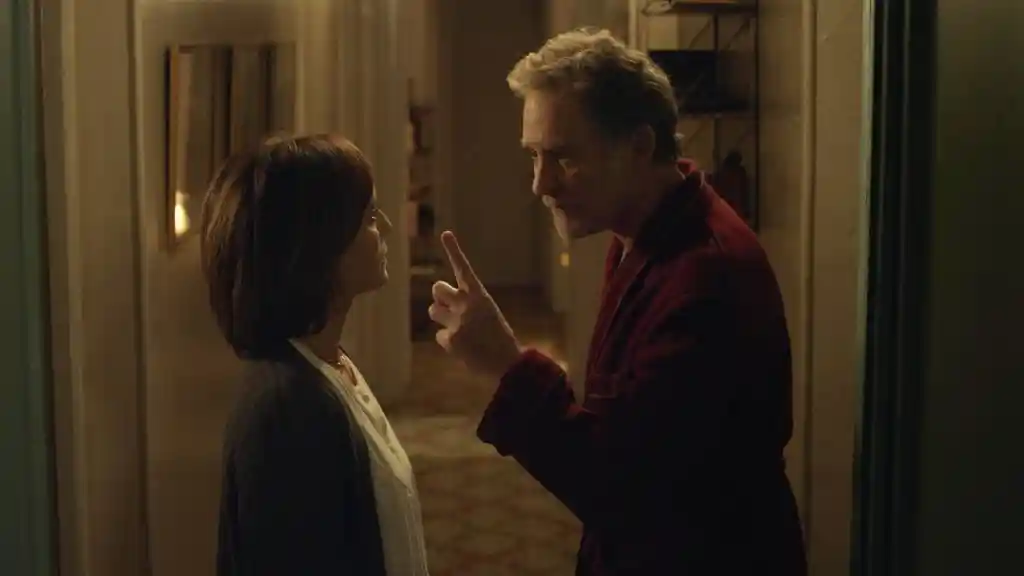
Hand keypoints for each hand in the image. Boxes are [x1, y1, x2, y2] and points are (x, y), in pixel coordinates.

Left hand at [428, 231, 522, 378]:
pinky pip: (440, 336)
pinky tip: (463, 347)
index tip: (445, 233)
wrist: (507, 362)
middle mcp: (467, 304)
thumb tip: (447, 304)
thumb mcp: (488, 313)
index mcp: (480, 295)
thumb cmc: (498, 337)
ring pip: (433, 310)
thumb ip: (468, 305)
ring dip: (442, 317)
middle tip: (449, 307)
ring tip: (459, 329)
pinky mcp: (450, 339)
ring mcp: (457, 321)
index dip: (454, 250)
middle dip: (440, 297)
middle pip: (437, 288)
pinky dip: (448, 342)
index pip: (464, 268)